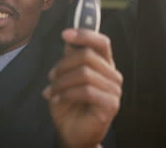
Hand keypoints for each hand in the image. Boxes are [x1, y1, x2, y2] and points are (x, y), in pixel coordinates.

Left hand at [42, 29, 122, 147]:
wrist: (71, 131)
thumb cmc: (70, 103)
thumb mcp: (66, 76)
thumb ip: (70, 57)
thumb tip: (69, 36)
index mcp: (104, 65)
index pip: (101, 42)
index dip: (85, 34)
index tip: (65, 34)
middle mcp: (112, 75)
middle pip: (87, 55)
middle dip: (63, 64)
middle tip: (51, 76)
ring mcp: (114, 90)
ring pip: (84, 73)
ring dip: (62, 81)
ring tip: (52, 90)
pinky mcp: (111, 105)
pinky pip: (86, 91)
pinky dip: (67, 94)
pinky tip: (57, 99)